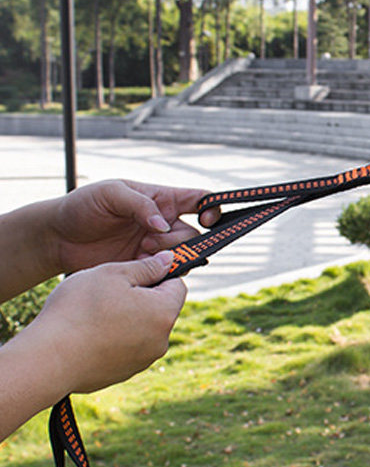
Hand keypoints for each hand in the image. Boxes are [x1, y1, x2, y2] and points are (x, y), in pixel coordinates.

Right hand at [32, 251, 185, 393]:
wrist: (46, 360)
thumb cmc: (78, 310)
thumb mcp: (112, 274)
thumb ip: (146, 266)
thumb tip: (170, 260)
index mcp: (164, 312)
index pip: (177, 285)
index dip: (157, 274)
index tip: (133, 273)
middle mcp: (161, 340)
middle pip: (161, 308)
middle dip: (142, 297)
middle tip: (109, 292)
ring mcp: (143, 360)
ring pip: (143, 328)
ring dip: (128, 318)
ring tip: (95, 314)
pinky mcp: (124, 373)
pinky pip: (126, 348)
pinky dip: (114, 339)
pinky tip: (89, 334)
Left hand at [49, 179, 219, 274]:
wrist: (59, 238)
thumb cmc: (84, 206)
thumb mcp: (110, 193)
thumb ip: (140, 204)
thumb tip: (164, 224)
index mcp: (162, 199)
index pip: (199, 200)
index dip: (212, 208)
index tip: (207, 219)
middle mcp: (164, 223)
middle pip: (194, 233)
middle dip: (181, 240)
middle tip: (151, 241)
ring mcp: (155, 246)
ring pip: (183, 255)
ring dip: (169, 256)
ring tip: (142, 252)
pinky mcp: (145, 266)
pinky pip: (166, 272)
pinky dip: (160, 272)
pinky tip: (139, 266)